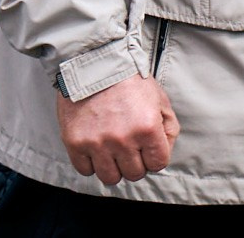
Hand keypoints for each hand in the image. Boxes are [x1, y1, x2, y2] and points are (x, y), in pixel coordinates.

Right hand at [57, 74, 177, 185]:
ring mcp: (98, 143)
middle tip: (130, 148)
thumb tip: (164, 151)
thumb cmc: (130, 81)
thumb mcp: (159, 98)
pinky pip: (86, 171)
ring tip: (113, 151)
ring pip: (111, 178)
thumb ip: (168, 127)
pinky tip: (96, 148)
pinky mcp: (75, 143)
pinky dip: (92, 164)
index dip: (155, 157)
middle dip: (136, 163)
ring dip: (114, 167)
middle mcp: (123, 139)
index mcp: (148, 127)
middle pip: (135, 174)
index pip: (158, 164)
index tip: (149, 149)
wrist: (95, 64)